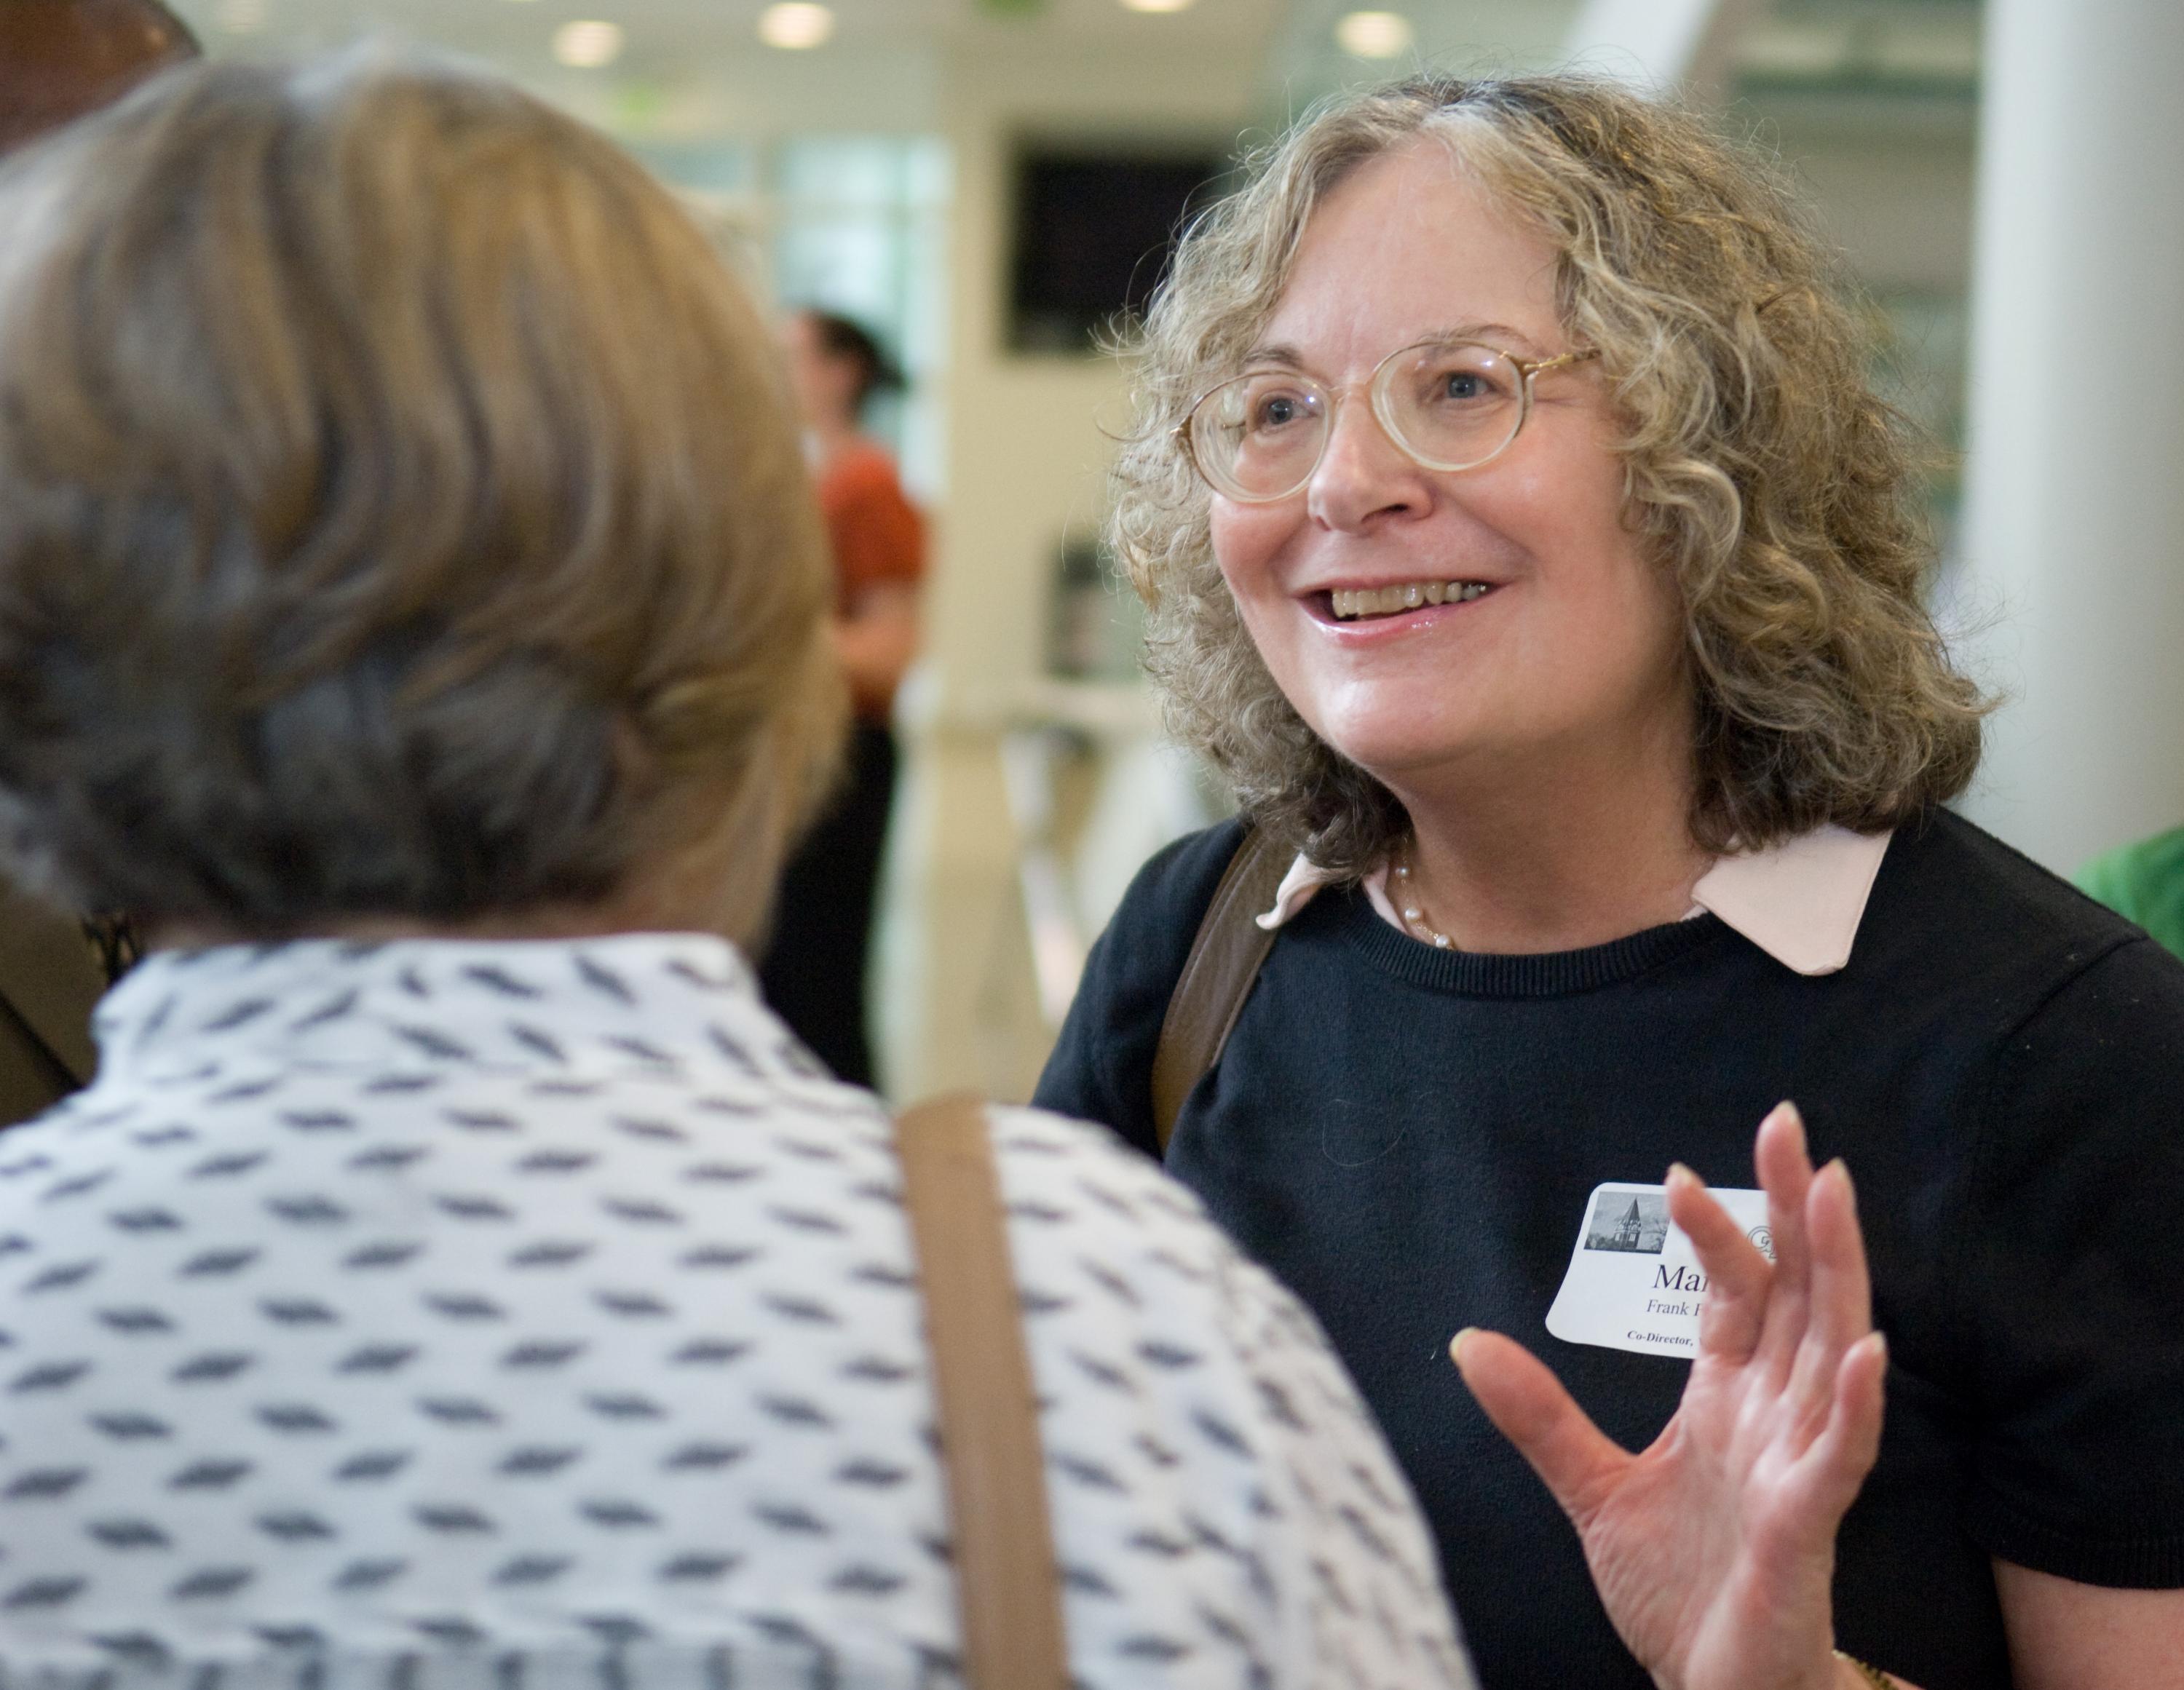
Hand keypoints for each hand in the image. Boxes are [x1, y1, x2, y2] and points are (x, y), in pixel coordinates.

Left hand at [1451, 1104, 1887, 1689]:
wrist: (1709, 1689)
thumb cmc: (1679, 1593)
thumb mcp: (1590, 1490)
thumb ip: (1539, 1416)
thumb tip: (1468, 1341)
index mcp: (1730, 1402)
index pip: (1738, 1295)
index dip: (1717, 1232)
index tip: (1678, 1171)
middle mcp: (1773, 1419)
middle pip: (1797, 1295)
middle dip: (1795, 1211)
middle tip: (1789, 1126)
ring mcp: (1797, 1468)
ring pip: (1829, 1352)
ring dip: (1835, 1272)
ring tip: (1835, 1194)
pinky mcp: (1806, 1528)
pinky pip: (1840, 1458)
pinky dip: (1854, 1406)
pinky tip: (1864, 1352)